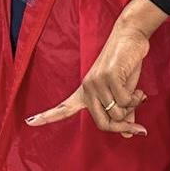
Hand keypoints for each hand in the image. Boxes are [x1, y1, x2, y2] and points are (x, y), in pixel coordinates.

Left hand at [25, 17, 151, 135]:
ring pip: (117, 113)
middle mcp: (87, 88)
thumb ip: (123, 112)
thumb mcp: (124, 92)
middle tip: (138, 127)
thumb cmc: (125, 65)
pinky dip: (136, 99)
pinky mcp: (108, 77)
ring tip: (137, 94)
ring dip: (133, 107)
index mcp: (85, 93)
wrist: (130, 37)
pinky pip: (125, 101)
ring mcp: (96, 82)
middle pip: (103, 124)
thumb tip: (126, 133)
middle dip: (123, 126)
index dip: (47, 117)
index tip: (29, 122)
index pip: (63, 108)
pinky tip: (140, 91)